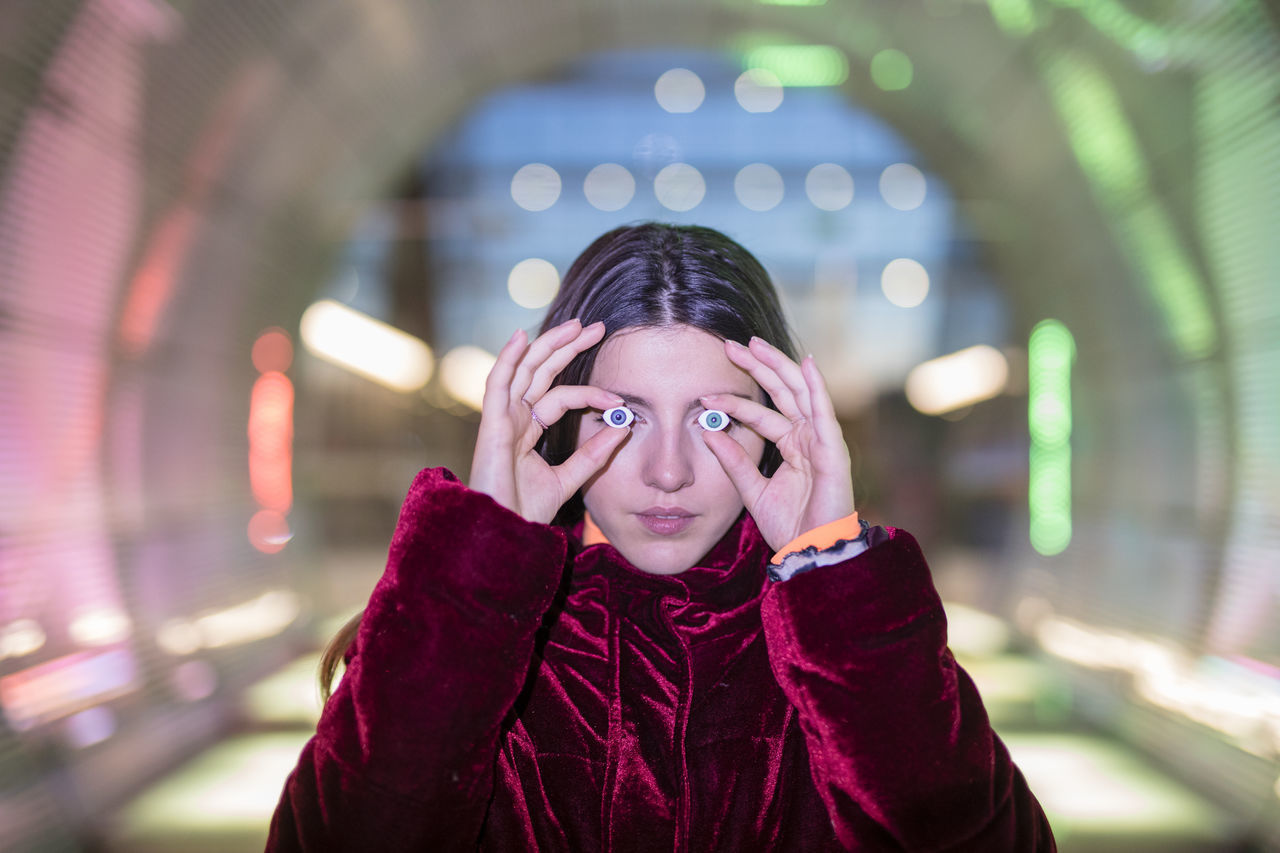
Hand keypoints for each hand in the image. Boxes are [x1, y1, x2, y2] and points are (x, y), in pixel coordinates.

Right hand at [469, 319, 629, 523]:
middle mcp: (513, 419)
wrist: (505, 535)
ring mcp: (500, 420)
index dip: (590, 391)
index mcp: (527, 430)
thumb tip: (622, 427)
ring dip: (548, 345)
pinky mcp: (491, 425)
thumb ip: (592, 455)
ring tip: (574, 325)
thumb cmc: (526, 512)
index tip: (619, 397)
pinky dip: (507, 359)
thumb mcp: (568, 479)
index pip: (560, 396)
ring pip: (524, 371)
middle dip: (568, 348)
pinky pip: (498, 385)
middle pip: (542, 373)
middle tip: (597, 327)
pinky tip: (521, 338)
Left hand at [699, 337, 854, 552]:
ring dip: (779, 365)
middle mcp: (806, 436)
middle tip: (731, 345)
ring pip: (799, 392)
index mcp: (791, 444)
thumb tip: (708, 432)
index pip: (760, 412)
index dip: (734, 399)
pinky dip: (817, 386)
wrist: (811, 551)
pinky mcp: (833, 448)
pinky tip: (807, 363)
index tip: (705, 391)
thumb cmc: (789, 524)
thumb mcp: (751, 489)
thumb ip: (733, 461)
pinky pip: (824, 411)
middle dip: (757, 366)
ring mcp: (821, 439)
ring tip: (756, 344)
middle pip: (781, 391)